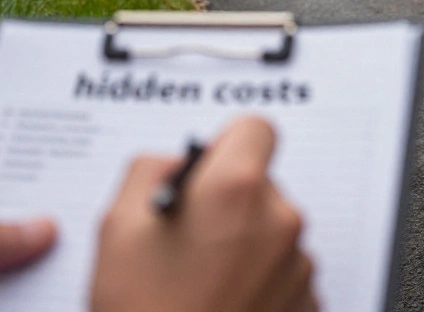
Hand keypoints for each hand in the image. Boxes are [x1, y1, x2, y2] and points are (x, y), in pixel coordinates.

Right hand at [90, 116, 316, 311]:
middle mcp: (278, 220)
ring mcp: (297, 264)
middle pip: (261, 183)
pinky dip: (258, 279)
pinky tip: (222, 301)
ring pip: (271, 229)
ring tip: (199, 279)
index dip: (227, 145)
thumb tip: (176, 163)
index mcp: (235, 189)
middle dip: (229, 200)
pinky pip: (283, 270)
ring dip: (244, 242)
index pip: (256, 128)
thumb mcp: (118, 226)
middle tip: (189, 237)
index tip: (208, 167)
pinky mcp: (306, 301)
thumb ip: (151, 169)